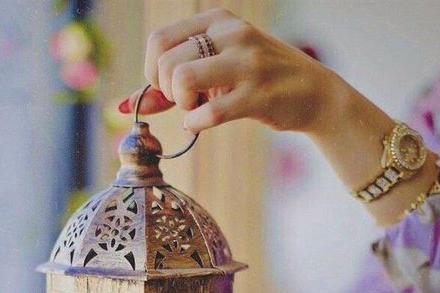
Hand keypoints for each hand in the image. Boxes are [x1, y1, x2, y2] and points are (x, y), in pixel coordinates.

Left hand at [118, 8, 341, 133]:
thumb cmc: (259, 81)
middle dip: (166, 90)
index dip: (152, 72)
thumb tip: (125, 102)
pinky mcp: (257, 94)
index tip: (168, 89)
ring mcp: (246, 63)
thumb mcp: (217, 69)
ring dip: (180, 104)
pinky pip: (208, 113)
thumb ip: (172, 83)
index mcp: (217, 20)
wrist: (314, 93)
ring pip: (182, 79)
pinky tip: (203, 122)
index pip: (159, 40)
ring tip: (196, 109)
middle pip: (166, 61)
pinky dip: (195, 123)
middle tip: (186, 100)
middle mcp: (231, 33)